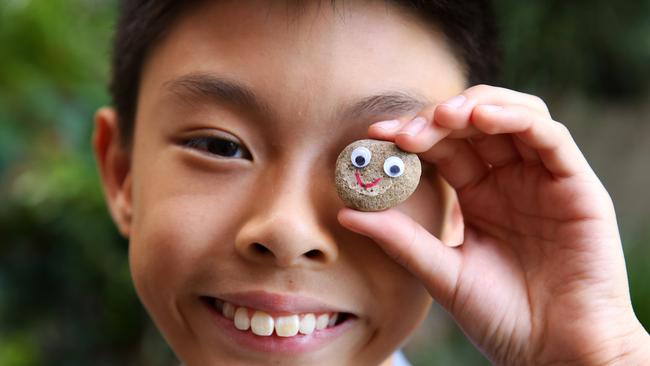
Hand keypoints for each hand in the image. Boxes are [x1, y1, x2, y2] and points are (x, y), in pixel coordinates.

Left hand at [338, 85, 649, 364]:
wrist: (554, 353)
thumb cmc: (501, 317)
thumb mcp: (441, 272)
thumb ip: (400, 239)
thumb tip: (345, 213)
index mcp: (478, 196)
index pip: (443, 148)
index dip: (411, 135)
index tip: (375, 135)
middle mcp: (510, 180)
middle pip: (473, 126)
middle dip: (436, 119)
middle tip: (404, 131)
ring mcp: (543, 179)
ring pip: (513, 117)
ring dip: (474, 106)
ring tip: (440, 117)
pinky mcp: (577, 185)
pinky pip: (549, 137)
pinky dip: (515, 119)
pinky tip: (480, 119)